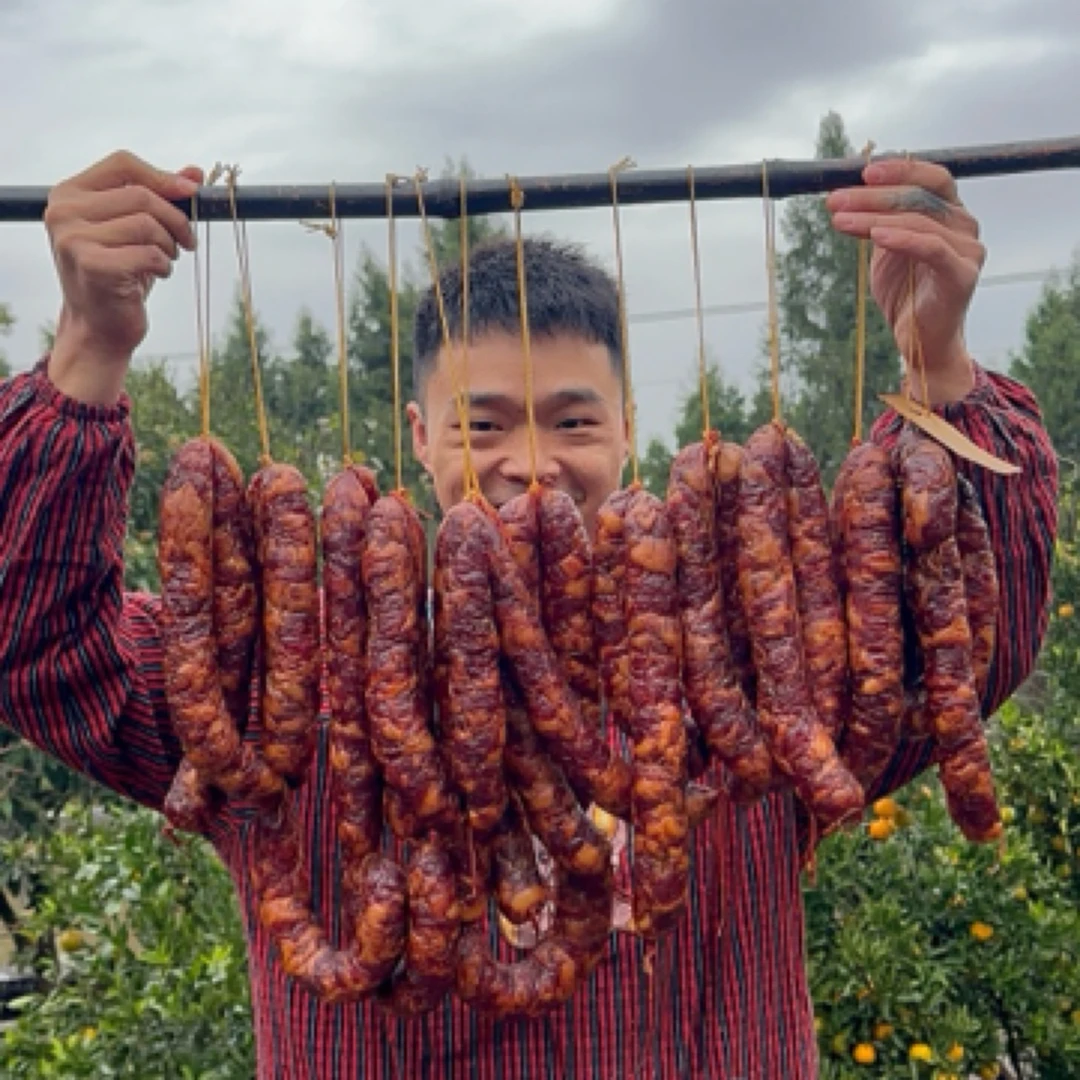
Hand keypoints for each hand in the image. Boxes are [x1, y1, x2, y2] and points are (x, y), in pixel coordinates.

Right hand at [46, 151, 201, 405]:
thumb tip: (196, 172)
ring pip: (147, 223)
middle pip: (141, 195)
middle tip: (186, 242)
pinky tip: (156, 274)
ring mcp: (73, 239)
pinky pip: (148, 254)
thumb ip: (160, 197)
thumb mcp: (137, 229)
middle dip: (176, 219)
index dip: (163, 177)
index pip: (123, 164)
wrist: (99, 327)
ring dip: (169, 245)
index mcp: (69, 193)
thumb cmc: (120, 274)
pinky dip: (163, 265)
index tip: (192, 194)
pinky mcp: (91, 265)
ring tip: (165, 260)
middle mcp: (64, 211)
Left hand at [826, 157, 985, 405]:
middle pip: (919, 195)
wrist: (920, 341)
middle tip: (834, 200)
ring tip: (838, 221)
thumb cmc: (903, 294)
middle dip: (872, 195)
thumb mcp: (885, 249)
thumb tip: (849, 192)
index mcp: (948, 213)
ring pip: (919, 220)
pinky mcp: (962, 274)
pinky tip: (875, 236)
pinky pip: (931, 248)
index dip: (898, 169)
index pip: (928, 178)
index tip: (861, 171)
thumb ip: (878, 220)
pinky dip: (902, 238)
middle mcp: (963, 225)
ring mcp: (967, 249)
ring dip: (873, 218)